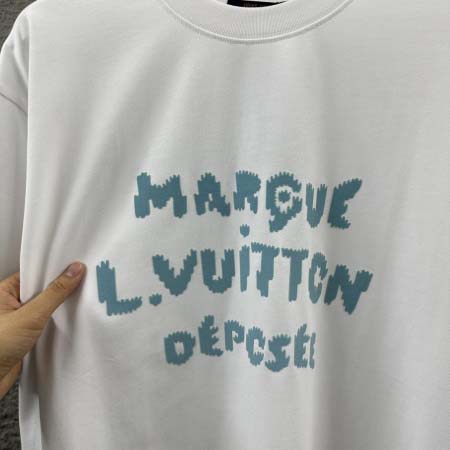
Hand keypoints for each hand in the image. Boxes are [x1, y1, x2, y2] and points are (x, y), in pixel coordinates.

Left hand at [0, 261, 85, 398]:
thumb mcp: (30, 316)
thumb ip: (54, 293)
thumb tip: (73, 271)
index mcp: (2, 292)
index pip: (35, 273)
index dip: (55, 271)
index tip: (77, 268)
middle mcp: (9, 304)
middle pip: (41, 289)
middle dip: (60, 289)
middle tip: (82, 284)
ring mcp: (18, 320)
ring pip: (44, 307)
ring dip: (58, 308)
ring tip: (77, 302)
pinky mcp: (25, 335)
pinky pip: (45, 322)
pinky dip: (56, 322)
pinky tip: (67, 321)